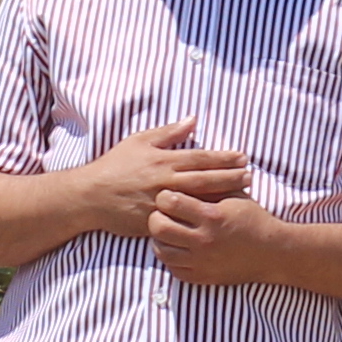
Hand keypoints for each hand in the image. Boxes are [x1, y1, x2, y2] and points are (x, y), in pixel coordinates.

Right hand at [75, 121, 251, 239]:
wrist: (91, 196)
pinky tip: (216, 216)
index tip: (242, 157)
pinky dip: (201, 216)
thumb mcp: (138, 142)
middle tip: (250, 176)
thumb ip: (168, 133)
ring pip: (198, 199)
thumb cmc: (115, 166)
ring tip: (243, 193)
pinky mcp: (156, 221)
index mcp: (163, 161)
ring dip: (222, 196)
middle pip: (205, 179)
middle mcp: (165, 182)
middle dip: (230, 177)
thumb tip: (192, 120)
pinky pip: (183, 219)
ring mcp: (162, 203)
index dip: (223, 158)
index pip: (200, 158)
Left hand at [144, 184, 302, 286]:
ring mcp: (201, 261)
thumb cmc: (252, 218)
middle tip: (164, 214)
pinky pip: (172, 268)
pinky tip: (178, 248)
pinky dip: (171, 257)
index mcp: (211, 215)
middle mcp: (204, 240)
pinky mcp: (202, 277)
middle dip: (157, 217)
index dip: (165, 196)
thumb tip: (184, 169)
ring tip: (169, 231)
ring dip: (161, 239)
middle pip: (159, 227)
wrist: (272, 252)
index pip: (169, 201)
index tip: (170, 197)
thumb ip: (210, 183)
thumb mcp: (234, 195)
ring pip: (161, 250)